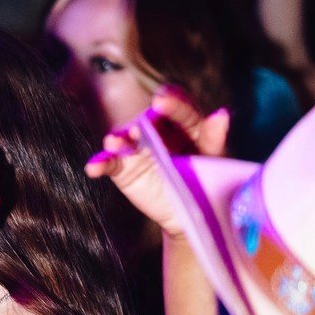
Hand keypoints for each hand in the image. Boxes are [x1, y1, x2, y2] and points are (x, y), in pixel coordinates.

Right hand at [85, 88, 229, 236]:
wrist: (192, 212)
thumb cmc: (207, 179)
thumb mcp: (214, 158)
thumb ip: (214, 137)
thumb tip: (220, 115)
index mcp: (183, 124)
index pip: (176, 108)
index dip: (170, 103)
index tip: (162, 102)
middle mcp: (157, 131)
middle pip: (145, 120)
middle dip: (139, 123)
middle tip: (137, 129)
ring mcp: (138, 149)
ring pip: (124, 139)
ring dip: (117, 140)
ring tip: (113, 143)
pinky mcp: (123, 168)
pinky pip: (110, 164)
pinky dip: (100, 164)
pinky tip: (94, 168)